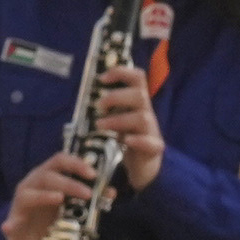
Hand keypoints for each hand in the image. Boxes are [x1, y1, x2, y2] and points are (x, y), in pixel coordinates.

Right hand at [1, 147, 96, 239]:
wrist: (28, 234)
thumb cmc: (51, 213)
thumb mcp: (71, 204)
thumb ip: (89, 197)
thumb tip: (111, 193)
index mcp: (49, 175)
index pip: (61, 160)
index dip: (77, 163)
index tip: (94, 174)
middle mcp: (34, 182)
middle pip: (50, 175)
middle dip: (70, 182)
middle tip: (88, 193)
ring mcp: (23, 198)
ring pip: (33, 192)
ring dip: (47, 195)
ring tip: (61, 200)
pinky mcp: (14, 217)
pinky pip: (11, 219)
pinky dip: (11, 223)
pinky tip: (8, 226)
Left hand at [89, 59, 167, 189]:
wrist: (144, 167)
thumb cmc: (127, 138)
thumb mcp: (116, 119)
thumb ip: (107, 108)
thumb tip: (86, 96)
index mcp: (137, 103)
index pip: (138, 78)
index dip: (121, 73)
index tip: (101, 78)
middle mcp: (146, 113)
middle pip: (140, 95)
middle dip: (116, 97)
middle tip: (98, 106)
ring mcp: (152, 131)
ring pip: (142, 118)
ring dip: (118, 120)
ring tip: (99, 125)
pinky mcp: (153, 149)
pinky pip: (151, 143)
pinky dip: (138, 140)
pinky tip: (125, 141)